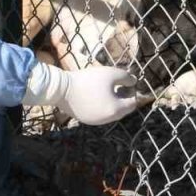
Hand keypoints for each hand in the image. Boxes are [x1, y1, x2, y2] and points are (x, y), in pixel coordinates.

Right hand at [23, 64, 144, 125]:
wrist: (62, 89)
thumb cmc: (89, 80)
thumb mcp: (111, 73)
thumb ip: (126, 77)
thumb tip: (134, 81)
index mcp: (116, 110)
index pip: (133, 103)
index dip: (133, 91)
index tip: (127, 81)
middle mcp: (108, 119)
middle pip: (122, 110)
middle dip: (123, 97)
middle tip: (119, 84)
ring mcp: (96, 121)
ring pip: (110, 112)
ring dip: (112, 102)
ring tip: (107, 88)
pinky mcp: (86, 120)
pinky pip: (99, 113)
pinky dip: (102, 105)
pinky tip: (95, 94)